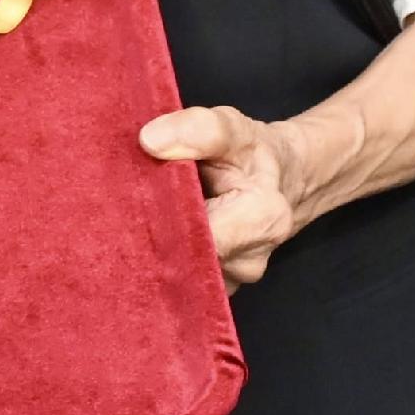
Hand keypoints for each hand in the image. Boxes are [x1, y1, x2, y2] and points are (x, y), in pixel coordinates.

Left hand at [140, 103, 334, 287]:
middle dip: (156, 232)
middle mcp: (251, 260)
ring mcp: (234, 280)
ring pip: (181, 271)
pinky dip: (169, 255)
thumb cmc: (252, 152)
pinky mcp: (219, 287)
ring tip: (151, 214)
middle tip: (134, 205)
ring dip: (161, 246)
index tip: (138, 196)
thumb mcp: (231, 127)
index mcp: (263, 218)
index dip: (163, 216)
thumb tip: (150, 141)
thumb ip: (195, 129)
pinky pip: (185, 278)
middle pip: (186, 258)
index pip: (197, 233)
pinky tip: (163, 231)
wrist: (281, 179)